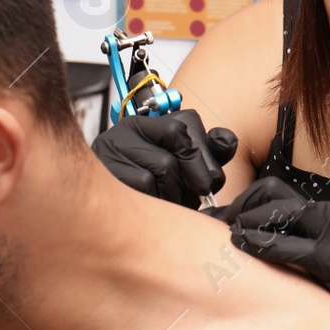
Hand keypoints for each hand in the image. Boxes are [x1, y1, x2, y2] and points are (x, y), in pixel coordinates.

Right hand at [92, 109, 237, 206]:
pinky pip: (144, 186)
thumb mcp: (185, 167)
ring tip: (169, 203)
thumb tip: (226, 140)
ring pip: (163, 169)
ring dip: (174, 194)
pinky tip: (151, 206)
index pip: (185, 126)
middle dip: (195, 179)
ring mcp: (115, 146)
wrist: (102, 206)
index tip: (208, 181)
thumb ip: (209, 153)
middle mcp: (130, 127)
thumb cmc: (151, 188)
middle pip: (179, 149)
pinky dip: (156, 201)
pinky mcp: (105, 168)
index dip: (203, 156)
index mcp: (152, 122)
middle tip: (195, 197)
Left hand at [208, 177, 329, 329]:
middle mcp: (326, 217)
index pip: (273, 194)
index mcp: (324, 217)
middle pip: (267, 193)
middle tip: (214, 229)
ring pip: (275, 209)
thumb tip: (265, 264)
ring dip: (243, 219)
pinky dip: (262, 241)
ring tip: (222, 237)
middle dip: (236, 207)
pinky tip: (242, 247)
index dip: (241, 204)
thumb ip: (304, 254)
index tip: (218, 222)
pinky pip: (292, 243)